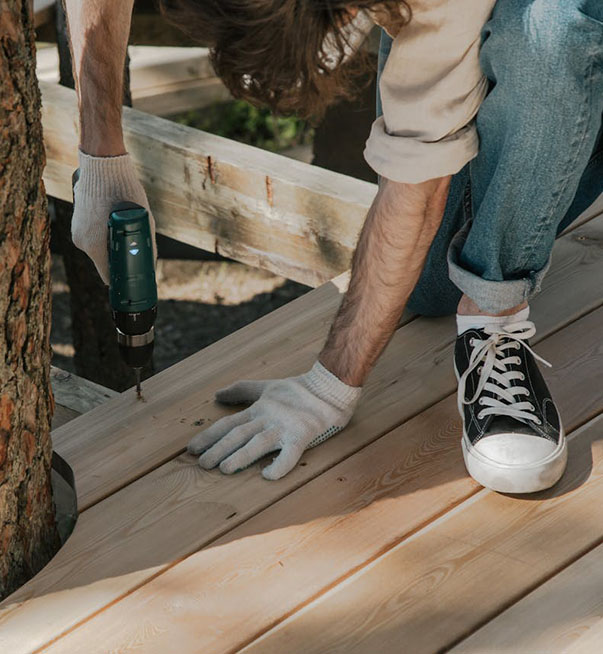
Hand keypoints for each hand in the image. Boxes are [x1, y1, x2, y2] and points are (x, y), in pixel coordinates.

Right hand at [72, 150, 156, 284]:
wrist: (103, 164)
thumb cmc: (125, 192)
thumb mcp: (143, 220)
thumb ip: (147, 245)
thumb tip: (152, 263)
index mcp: (95, 246)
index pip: (107, 275)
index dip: (121, 280)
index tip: (132, 282)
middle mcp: (82, 241)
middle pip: (103, 262)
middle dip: (118, 261)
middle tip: (135, 258)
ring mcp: (76, 231)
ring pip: (97, 249)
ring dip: (111, 246)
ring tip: (126, 236)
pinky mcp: (76, 221)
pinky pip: (91, 236)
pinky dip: (103, 235)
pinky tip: (114, 226)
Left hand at [188, 362, 361, 479]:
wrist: (329, 387)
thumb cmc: (298, 389)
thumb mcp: (266, 387)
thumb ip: (241, 391)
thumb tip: (216, 394)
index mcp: (259, 409)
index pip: (228, 424)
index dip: (209, 436)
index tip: (191, 449)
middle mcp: (268, 418)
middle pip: (238, 435)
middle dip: (218, 449)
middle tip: (202, 464)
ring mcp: (285, 427)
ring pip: (258, 443)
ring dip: (240, 456)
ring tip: (224, 469)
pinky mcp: (303, 436)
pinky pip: (290, 453)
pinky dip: (279, 465)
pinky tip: (267, 476)